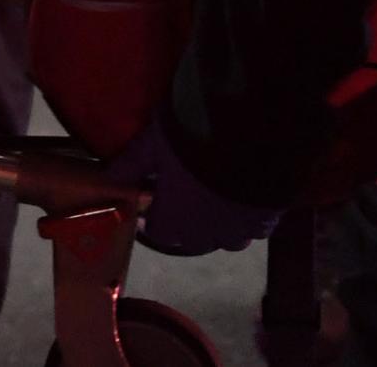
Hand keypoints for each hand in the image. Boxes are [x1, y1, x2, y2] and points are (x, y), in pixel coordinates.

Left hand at [105, 115, 284, 255]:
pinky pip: (257, 230)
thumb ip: (131, 164)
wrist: (249, 133)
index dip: (154, 220)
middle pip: (194, 242)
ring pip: (228, 241)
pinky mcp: (268, 217)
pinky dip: (249, 222)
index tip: (152, 205)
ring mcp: (240, 226)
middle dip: (186, 227)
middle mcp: (208, 230)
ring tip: (215, 204)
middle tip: (183, 203)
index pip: (160, 233)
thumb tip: (107, 178)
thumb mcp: (153, 144)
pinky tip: (245, 201)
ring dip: (219, 228)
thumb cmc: (191, 138)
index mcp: (177, 216)